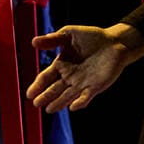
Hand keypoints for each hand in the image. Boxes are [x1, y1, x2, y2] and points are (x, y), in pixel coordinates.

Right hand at [26, 23, 143, 112]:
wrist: (114, 42)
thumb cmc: (91, 36)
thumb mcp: (69, 34)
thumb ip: (52, 39)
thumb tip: (33, 42)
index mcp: (61, 65)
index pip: (46, 77)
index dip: (37, 85)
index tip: (29, 94)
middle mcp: (70, 77)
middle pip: (54, 89)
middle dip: (45, 96)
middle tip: (36, 104)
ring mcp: (82, 83)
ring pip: (67, 96)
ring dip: (59, 103)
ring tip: (48, 110)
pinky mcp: (96, 86)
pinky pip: (86, 96)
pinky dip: (80, 102)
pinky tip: (73, 107)